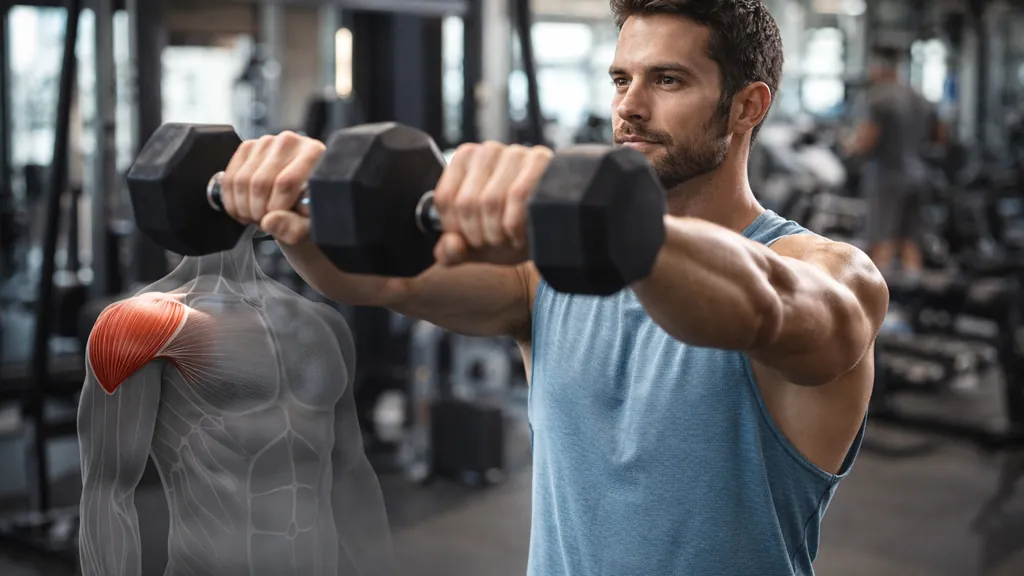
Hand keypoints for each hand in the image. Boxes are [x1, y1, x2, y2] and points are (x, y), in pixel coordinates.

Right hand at [219, 131, 325, 245]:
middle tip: (266, 222)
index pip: (286, 182)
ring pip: (242, 181)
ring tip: (257, 217)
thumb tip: (269, 221)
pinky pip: (230, 178)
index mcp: (314, 154)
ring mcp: (266, 142)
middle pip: (260, 182)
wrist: (300, 199)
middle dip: (258, 211)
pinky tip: (245, 211)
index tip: (277, 221)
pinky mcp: (247, 148)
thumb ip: (295, 227)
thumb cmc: (309, 211)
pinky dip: (232, 201)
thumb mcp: (310, 225)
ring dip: (244, 208)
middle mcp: (290, 142)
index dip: (276, 208)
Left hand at [432, 141, 552, 265]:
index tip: (471, 239)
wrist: (553, 229)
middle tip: (493, 243)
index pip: (445, 198)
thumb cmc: (510, 232)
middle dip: (478, 235)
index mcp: (464, 161)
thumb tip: (452, 244)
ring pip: (490, 201)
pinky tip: (521, 235)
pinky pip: (517, 197)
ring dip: (497, 233)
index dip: (455, 229)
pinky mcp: (540, 160)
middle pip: (466, 202)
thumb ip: (450, 251)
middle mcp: (488, 151)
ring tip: (507, 240)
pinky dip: (515, 226)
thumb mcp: (475, 245)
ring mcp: (515, 153)